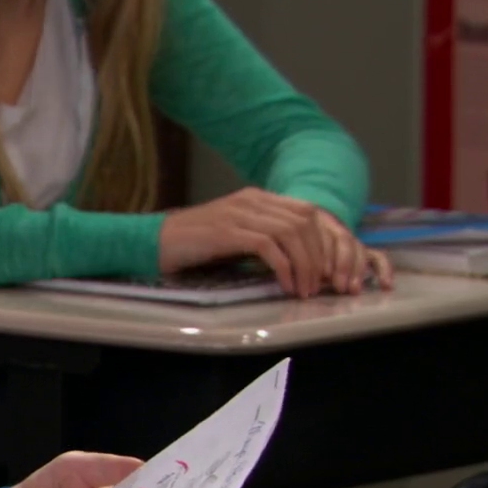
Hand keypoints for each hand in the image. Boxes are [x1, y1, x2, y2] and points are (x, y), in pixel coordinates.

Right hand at [159, 189, 391, 297]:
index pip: (308, 212)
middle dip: (321, 256)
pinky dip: (283, 267)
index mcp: (258, 198)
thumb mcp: (238, 234)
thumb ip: (266, 237)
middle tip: (322, 285)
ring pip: (292, 233)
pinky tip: (285, 285)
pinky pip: (268, 246)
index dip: (326, 241)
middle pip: (306, 221)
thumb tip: (301, 260)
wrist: (157, 242)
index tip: (330, 270)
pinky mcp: (227, 231)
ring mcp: (239, 213)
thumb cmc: (197, 244)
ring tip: (305, 290)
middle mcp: (253, 200)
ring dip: (305, 264)